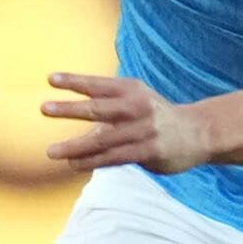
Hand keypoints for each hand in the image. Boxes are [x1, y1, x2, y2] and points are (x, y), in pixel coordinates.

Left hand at [42, 73, 210, 173]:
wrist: (198, 133)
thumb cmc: (157, 116)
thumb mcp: (137, 100)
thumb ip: (109, 105)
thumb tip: (73, 114)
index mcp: (132, 89)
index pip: (98, 84)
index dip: (74, 81)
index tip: (50, 79)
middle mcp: (137, 106)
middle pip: (98, 108)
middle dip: (70, 109)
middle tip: (44, 108)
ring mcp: (144, 130)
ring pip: (103, 140)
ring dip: (75, 146)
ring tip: (51, 151)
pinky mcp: (149, 151)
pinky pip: (114, 158)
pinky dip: (92, 162)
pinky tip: (73, 164)